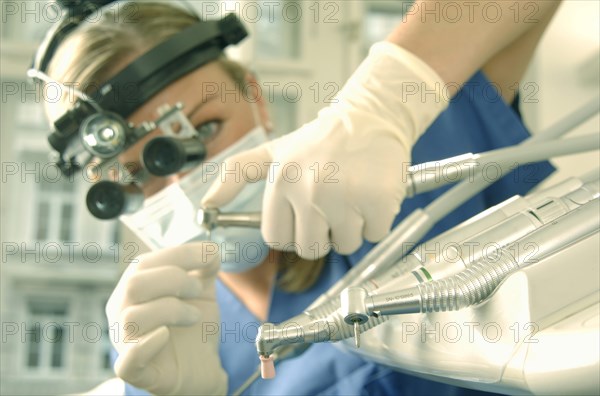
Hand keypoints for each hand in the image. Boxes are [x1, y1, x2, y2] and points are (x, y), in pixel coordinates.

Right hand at [106, 242, 226, 394]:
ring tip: (194, 316)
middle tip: (198, 289)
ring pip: (132, 318)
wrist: (202, 366)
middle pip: (133, 284)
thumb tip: (211, 249)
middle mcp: (122, 312)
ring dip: (170, 310)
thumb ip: (204, 269)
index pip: (145, 262)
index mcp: (134, 288)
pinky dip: (146, 346)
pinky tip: (165, 336)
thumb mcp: (202, 292)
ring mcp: (124, 342)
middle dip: (173, 279)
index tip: (210, 253)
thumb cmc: (193, 327)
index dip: (179, 254)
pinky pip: (127, 361)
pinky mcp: (135, 371)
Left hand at [202, 42, 447, 258]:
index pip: (277, 238)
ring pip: (345, 245)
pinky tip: (372, 194)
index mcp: (282, 181)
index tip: (304, 215)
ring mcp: (347, 197)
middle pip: (310, 248)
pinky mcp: (379, 201)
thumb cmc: (321, 139)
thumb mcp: (274, 150)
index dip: (293, 231)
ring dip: (351, 228)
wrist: (370, 116)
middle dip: (322, 234)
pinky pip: (375, 235)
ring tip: (352, 195)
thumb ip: (235, 174)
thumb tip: (207, 205)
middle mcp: (311, 191)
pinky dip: (377, 221)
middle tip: (331, 205)